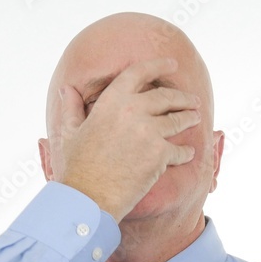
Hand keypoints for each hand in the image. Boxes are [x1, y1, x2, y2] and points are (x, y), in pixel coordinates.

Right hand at [55, 57, 201, 222]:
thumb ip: (72, 108)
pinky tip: (187, 152)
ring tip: (195, 118)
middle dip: (182, 98)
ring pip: (178, 120)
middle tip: (192, 100)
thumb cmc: (77, 167)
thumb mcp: (70, 132)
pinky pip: (180, 149)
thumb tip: (66, 90)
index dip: (158, 65)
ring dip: (189, 118)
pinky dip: (185, 151)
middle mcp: (132, 111)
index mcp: (111, 101)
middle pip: (166, 96)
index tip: (171, 64)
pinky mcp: (160, 154)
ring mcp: (149, 132)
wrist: (89, 196)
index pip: (139, 73)